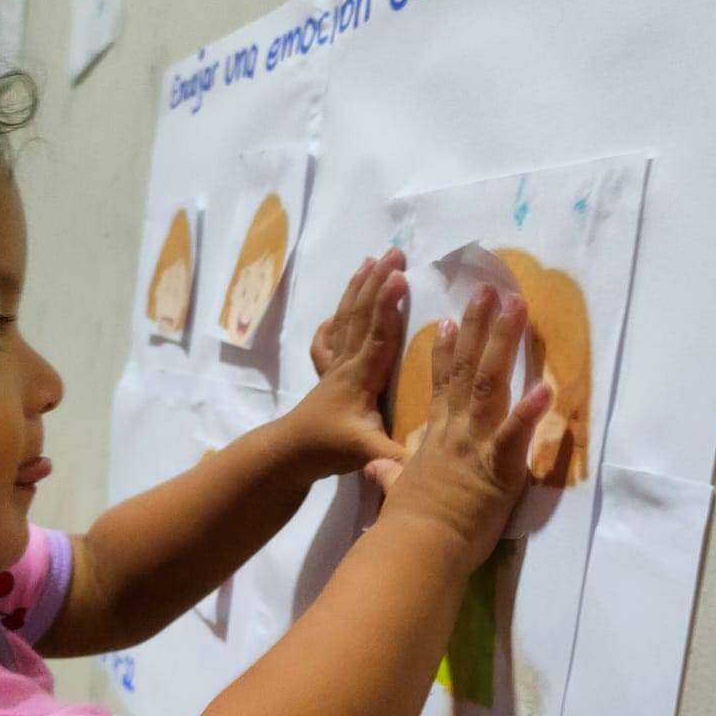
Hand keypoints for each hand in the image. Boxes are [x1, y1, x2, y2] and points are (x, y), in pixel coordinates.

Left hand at [283, 249, 408, 479]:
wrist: (288, 456)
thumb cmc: (329, 451)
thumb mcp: (366, 455)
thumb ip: (395, 458)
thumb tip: (427, 463)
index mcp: (361, 379)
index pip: (378, 334)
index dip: (388, 305)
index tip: (400, 276)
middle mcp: (347, 365)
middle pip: (363, 315)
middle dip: (378, 281)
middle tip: (395, 252)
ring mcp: (334, 366)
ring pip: (347, 318)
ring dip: (359, 287)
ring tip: (370, 260)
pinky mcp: (326, 373)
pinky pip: (330, 337)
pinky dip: (335, 319)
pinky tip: (338, 310)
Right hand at [365, 285, 551, 571]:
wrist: (414, 550)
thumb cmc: (407, 530)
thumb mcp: (396, 495)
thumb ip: (390, 475)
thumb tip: (376, 467)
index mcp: (436, 441)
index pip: (442, 388)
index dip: (447, 354)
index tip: (451, 323)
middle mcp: (455, 433)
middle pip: (469, 371)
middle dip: (480, 327)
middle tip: (490, 289)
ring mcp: (475, 446)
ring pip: (489, 385)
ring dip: (504, 344)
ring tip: (517, 307)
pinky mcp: (497, 468)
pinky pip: (515, 435)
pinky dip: (530, 412)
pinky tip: (545, 387)